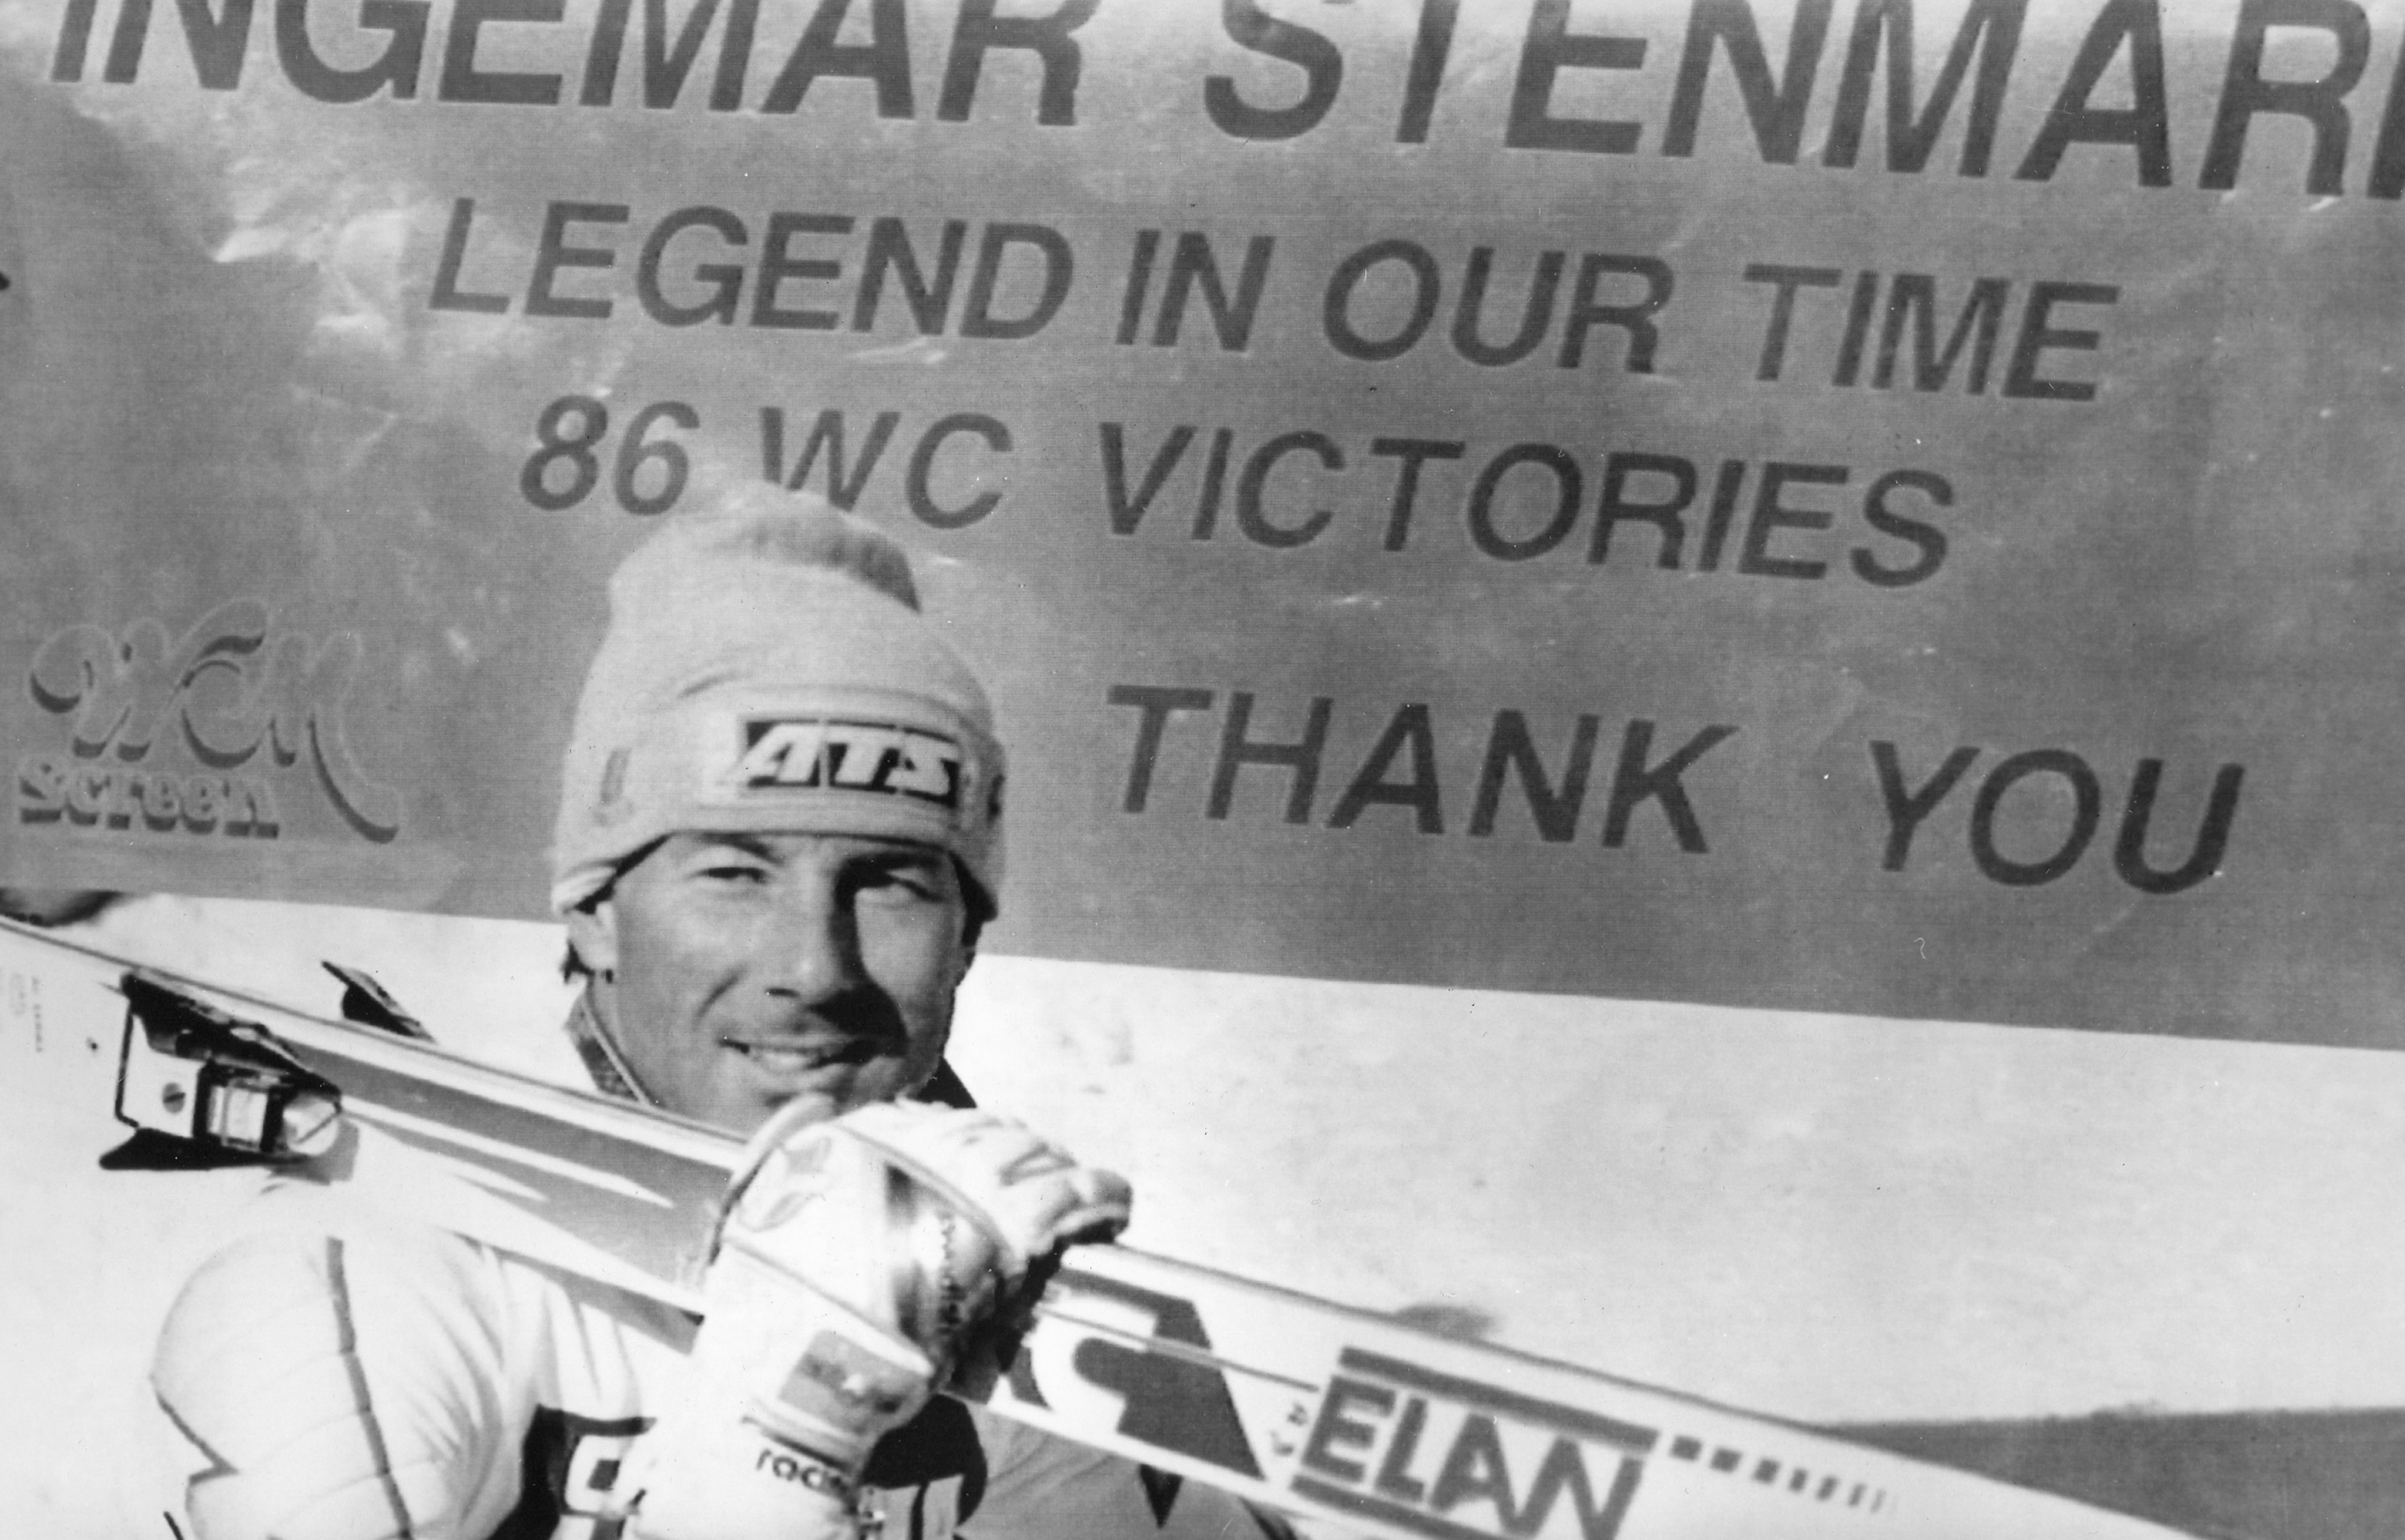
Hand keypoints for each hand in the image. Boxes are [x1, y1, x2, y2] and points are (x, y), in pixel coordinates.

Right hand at [621, 1101, 1130, 1538]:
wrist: (803, 1356)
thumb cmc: (776, 1298)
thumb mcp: (759, 1199)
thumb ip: (788, 1142)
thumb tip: (811, 1106)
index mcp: (867, 1138)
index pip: (934, 1121)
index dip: (963, 1137)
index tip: (978, 1153)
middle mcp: (924, 1147)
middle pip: (993, 1132)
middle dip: (1018, 1151)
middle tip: (1037, 1176)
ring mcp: (973, 1182)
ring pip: (1038, 1156)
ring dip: (1060, 1172)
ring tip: (1077, 1191)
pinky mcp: (1014, 1226)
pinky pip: (1077, 1194)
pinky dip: (1104, 1196)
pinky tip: (1120, 1205)